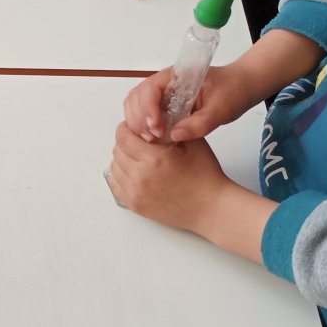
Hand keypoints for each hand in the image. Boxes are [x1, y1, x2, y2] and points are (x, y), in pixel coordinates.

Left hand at [106, 121, 234, 232]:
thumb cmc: (206, 178)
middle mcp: (141, 176)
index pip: (123, 137)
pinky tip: (133, 173)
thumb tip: (157, 119)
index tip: (130, 127)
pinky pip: (116, 186)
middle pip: (117, 151)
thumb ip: (172, 128)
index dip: (125, 129)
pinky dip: (120, 177)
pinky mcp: (135, 205)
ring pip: (115, 168)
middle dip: (125, 143)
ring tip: (136, 157)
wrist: (211, 208)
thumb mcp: (193, 144)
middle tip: (137, 142)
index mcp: (154, 159)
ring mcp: (136, 193)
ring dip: (122, 160)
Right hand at [123, 64, 260, 142]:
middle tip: (154, 138)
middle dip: (139, 119)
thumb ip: (200, 123)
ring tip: (153, 139)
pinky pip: (144, 113)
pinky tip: (154, 137)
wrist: (243, 86)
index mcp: (177, 76)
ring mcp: (162, 93)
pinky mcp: (164, 104)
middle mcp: (164, 82)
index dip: (148, 109)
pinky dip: (143, 125)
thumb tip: (175, 135)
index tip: (158, 128)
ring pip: (136, 105)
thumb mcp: (222, 109)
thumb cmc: (233, 90)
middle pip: (136, 97)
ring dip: (138, 123)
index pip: (149, 89)